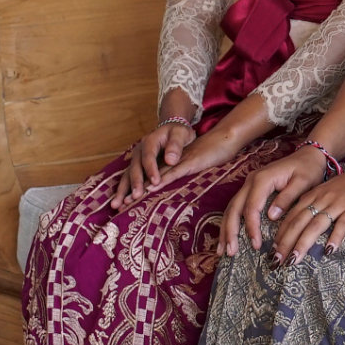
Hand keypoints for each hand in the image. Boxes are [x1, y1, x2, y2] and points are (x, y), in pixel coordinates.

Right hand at [110, 121, 195, 210]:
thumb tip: (170, 160)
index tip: (156, 181)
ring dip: (123, 190)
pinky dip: (124, 191)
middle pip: (135, 167)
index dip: (151, 169)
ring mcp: (136, 160)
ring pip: (127, 175)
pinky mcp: (136, 167)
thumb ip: (176, 145)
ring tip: (117, 205)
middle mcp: (139, 151)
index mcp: (150, 141)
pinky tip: (119, 204)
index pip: (149, 156)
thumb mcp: (181, 133)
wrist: (171, 128)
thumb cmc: (178, 132)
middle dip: (135, 183)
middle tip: (136, 196)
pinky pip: (128, 179)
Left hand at [122, 125, 252, 207]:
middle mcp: (170, 161)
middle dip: (131, 190)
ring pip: (157, 175)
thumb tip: (170, 187)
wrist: (226, 138)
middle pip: (148, 176)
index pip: (147, 176)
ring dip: (142, 186)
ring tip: (129, 200)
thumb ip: (181, 174)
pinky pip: (174, 171)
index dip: (133, 188)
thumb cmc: (212, 154)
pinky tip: (153, 186)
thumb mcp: (194, 166)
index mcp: (169, 163)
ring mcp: (179, 161)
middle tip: (118, 206)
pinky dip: (162, 179)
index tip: (120, 203)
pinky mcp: (191, 162)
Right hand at [219, 147, 325, 255]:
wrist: (309, 156)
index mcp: (263, 179)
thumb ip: (288, 198)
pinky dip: (230, 223)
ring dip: (226, 229)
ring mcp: (248, 184)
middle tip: (230, 252)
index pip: (251, 207)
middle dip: (230, 231)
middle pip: (234, 208)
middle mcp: (251, 181)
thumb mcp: (303, 182)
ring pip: (231, 208)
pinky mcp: (250, 189)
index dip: (251, 227)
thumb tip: (271, 216)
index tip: (256, 245)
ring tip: (222, 250)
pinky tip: (227, 238)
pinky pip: (236, 207)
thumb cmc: (308, 169)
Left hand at [270, 162, 344, 262]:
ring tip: (293, 260)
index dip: (281, 233)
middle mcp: (324, 197)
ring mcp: (339, 201)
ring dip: (302, 243)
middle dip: (285, 242)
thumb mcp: (334, 190)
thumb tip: (307, 223)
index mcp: (317, 193)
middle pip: (299, 221)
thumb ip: (320, 203)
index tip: (273, 250)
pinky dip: (334, 237)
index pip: (292, 214)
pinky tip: (329, 250)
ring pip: (316, 224)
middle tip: (276, 260)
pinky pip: (342, 223)